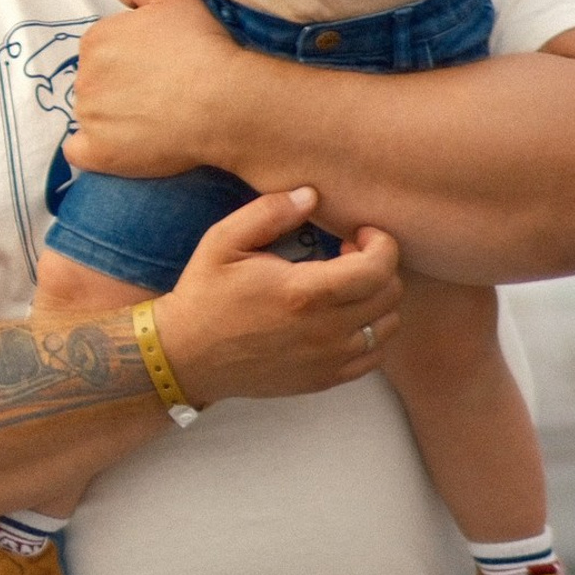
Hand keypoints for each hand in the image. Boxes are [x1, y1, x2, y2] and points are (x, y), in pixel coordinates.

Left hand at [63, 0, 251, 179]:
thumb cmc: (203, 46)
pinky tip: (117, 146)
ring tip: (154, 120)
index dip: (129, 60)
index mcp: (96, 40)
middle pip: (95, 83)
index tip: (156, 67)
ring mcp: (88, 116)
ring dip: (113, 118)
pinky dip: (93, 150)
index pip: (101, 51)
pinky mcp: (97, 151)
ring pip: (91, 116)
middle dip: (119, 87)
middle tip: (159, 94)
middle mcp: (84, 76)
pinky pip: (79, 152)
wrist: (223, 100)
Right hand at [152, 189, 401, 405]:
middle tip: (349, 257)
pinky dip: (369, 333)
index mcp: (304, 293)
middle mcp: (325, 330)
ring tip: (346, 288)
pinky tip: (342, 318)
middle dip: (379, 267)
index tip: (359, 234)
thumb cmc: (204, 295)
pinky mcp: (324, 379)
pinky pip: (373, 355)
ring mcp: (328, 360)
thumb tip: (311, 195)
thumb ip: (269, 212)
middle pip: (390, 294)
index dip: (381, 243)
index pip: (379, 266)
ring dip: (377, 300)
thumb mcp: (223, 242)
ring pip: (387, 325)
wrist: (184, 356)